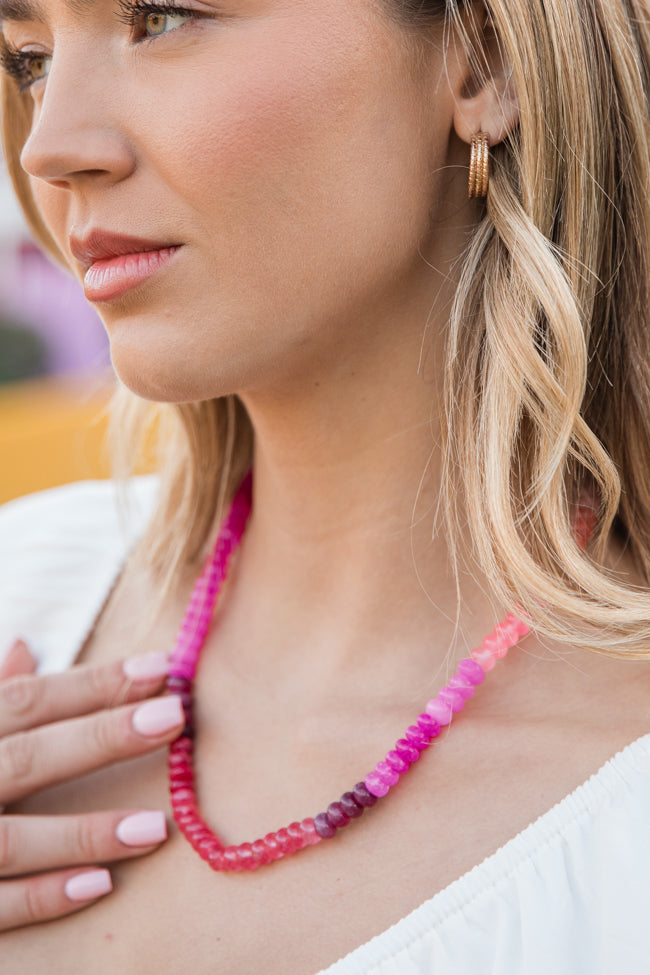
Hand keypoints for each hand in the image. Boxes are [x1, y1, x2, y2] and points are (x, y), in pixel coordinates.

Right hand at [0, 639, 183, 931]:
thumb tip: (25, 647)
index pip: (27, 702)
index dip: (93, 683)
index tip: (159, 667)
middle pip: (27, 757)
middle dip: (100, 736)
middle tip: (174, 716)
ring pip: (10, 840)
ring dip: (83, 833)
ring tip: (156, 826)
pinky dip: (40, 898)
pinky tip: (98, 886)